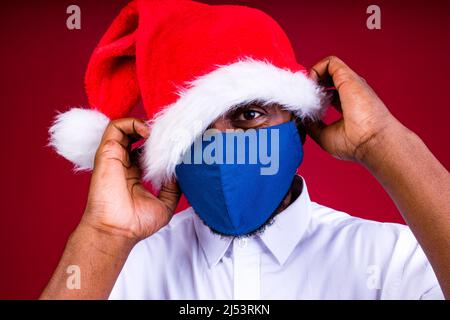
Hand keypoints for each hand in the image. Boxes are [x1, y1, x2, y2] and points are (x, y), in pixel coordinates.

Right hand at [81, 118, 180, 242]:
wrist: (117, 231)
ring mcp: (115, 157)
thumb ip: (173, 187)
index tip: (176, 144)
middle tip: (170, 135)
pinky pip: (115, 127)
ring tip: (159, 133)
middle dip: (154, 132)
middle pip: (137, 136)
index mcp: (134, 174)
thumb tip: (180, 171)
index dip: (160, 144)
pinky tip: (148, 133)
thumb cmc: (136, 223)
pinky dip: (132, 123)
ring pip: (126, 128)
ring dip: (143, 125)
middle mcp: (124, 163)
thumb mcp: (165, 204)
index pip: (146, 150)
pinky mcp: (107, 152)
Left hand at [305, 56, 401, 161]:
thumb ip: (313, 126)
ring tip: (305, 92)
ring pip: (329, 69)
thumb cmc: (354, 143)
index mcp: (349, 105)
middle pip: (328, 80)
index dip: (314, 97)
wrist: (371, 141)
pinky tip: (311, 85)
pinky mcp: (347, 77)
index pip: (329, 94)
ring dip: (313, 77)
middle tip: (302, 98)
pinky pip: (330, 62)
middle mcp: (351, 91)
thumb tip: (301, 119)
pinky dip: (315, 70)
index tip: (305, 107)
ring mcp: (350, 83)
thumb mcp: (325, 135)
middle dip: (312, 86)